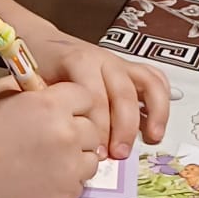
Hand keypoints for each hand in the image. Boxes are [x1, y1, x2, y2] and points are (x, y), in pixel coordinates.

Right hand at [0, 80, 101, 197]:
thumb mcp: (2, 93)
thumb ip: (33, 87)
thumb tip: (51, 86)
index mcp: (51, 104)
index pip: (86, 97)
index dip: (74, 104)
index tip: (64, 111)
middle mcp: (66, 133)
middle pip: (92, 128)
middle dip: (76, 131)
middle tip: (52, 136)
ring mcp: (68, 166)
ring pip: (91, 157)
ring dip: (76, 156)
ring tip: (48, 157)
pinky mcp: (66, 192)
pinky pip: (81, 182)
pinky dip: (67, 179)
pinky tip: (44, 173)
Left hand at [33, 35, 169, 159]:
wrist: (40, 42)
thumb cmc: (37, 69)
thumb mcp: (36, 85)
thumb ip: (50, 105)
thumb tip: (62, 137)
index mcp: (79, 61)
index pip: (96, 97)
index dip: (97, 127)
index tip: (95, 152)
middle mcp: (103, 59)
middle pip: (123, 93)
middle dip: (124, 127)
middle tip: (117, 155)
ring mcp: (119, 62)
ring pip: (148, 83)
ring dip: (154, 113)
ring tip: (152, 139)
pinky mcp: (130, 68)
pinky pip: (155, 79)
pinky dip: (162, 101)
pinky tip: (156, 125)